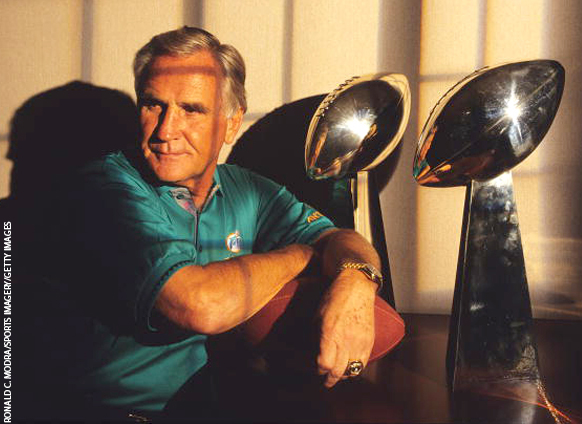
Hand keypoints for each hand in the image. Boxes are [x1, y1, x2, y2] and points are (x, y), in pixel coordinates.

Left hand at [315, 268, 375, 387]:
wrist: (356, 287)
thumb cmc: (334, 299)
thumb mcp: (317, 316)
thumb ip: (315, 337)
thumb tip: (312, 353)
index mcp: (330, 333)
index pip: (324, 364)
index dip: (319, 369)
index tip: (317, 368)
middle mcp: (346, 340)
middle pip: (338, 372)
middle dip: (330, 379)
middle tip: (326, 381)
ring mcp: (360, 341)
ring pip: (352, 371)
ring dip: (344, 375)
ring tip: (338, 374)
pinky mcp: (370, 341)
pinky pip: (363, 362)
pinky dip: (356, 367)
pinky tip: (350, 365)